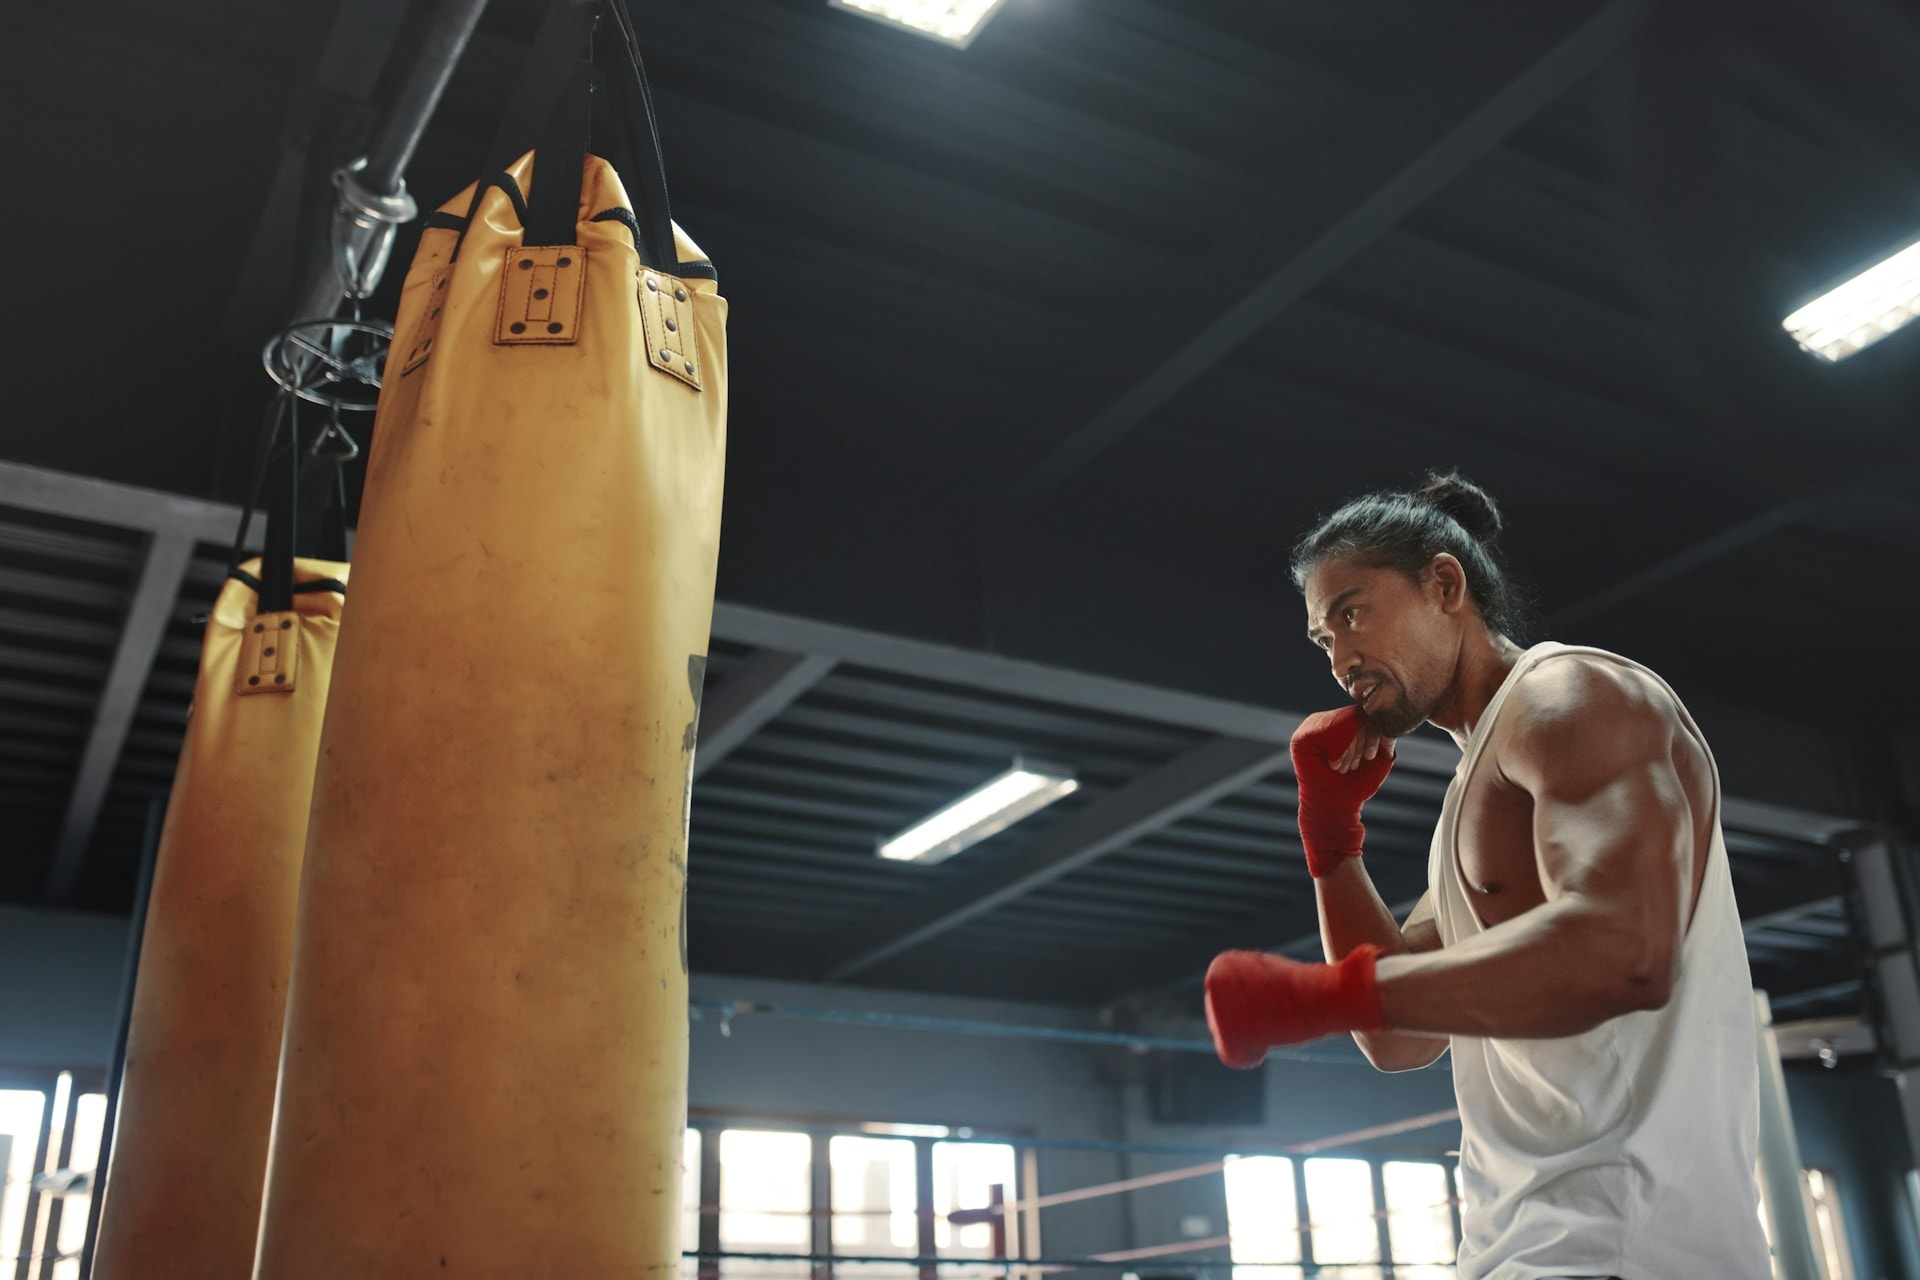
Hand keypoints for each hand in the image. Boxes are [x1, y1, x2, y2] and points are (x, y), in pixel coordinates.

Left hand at [1204, 946, 1385, 1067]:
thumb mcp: (1269, 974)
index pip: (1228, 1002)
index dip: (1254, 1008)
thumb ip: (1247, 985)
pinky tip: (1268, 1038)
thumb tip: (1244, 1001)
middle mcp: (1212, 983)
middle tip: (1275, 1014)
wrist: (1321, 995)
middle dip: (1251, 1024)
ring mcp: (1216, 1007)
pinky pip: (1234, 1057)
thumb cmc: (1303, 988)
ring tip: (1275, 1021)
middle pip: (1225, 1021)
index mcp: (1221, 965)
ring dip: (1254, 1037)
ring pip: (1230, 1039)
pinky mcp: (1226, 1033)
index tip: (1273, 1001)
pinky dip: (1253, 1056)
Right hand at [1291, 706, 1395, 876]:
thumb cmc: (1357, 783)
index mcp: (1346, 722)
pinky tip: (1334, 765)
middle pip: (1355, 715)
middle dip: (1360, 744)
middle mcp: (1328, 720)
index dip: (1372, 734)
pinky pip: (1328, 729)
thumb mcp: (1379, 756)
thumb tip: (1389, 717)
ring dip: (1349, 749)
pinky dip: (1338, 750)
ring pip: (1343, 721)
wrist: (1338, 805)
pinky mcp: (1301, 737)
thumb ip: (1385, 734)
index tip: (1370, 758)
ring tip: (1343, 768)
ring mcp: (1313, 727)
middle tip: (1353, 767)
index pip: (1365, 712)